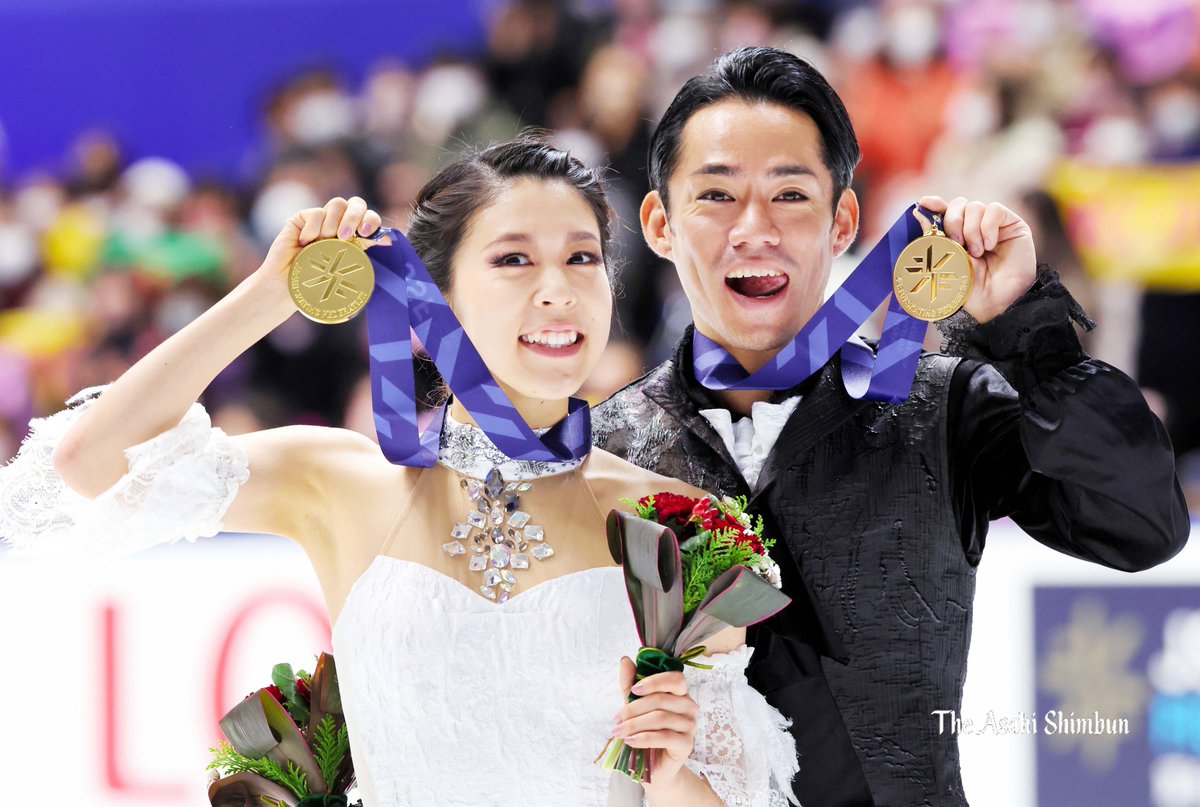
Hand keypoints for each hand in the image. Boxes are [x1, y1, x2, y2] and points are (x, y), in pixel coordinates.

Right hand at [253, 196, 382, 307]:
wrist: (288, 288)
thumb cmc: (317, 283)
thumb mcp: (345, 265)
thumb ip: (364, 247)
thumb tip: (389, 239)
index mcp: (354, 236)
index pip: (369, 217)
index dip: (372, 220)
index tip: (367, 233)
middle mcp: (339, 224)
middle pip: (356, 203)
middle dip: (354, 216)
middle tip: (345, 236)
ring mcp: (321, 220)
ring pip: (337, 203)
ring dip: (333, 224)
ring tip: (323, 243)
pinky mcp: (301, 219)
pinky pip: (315, 213)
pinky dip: (312, 228)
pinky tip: (305, 243)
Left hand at [612, 656, 697, 787]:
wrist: (654, 766)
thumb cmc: (646, 732)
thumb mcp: (635, 705)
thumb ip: (630, 684)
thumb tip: (625, 660)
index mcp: (680, 694)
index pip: (676, 679)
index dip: (654, 682)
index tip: (633, 690)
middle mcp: (689, 707)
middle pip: (662, 700)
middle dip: (634, 709)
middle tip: (616, 719)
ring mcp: (690, 726)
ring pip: (661, 718)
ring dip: (634, 724)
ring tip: (618, 731)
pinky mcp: (687, 744)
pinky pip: (664, 737)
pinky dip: (643, 738)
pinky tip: (630, 741)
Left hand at [918, 195, 1036, 323]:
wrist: (996, 303)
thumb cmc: (971, 289)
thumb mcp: (947, 262)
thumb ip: (935, 236)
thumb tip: (919, 211)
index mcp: (956, 236)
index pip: (944, 210)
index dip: (935, 204)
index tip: (924, 203)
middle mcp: (974, 227)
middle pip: (959, 204)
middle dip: (953, 221)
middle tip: (957, 244)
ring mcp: (993, 225)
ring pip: (976, 206)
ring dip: (972, 230)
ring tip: (977, 252)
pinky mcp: (1012, 225)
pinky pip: (995, 210)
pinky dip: (988, 226)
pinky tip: (990, 246)